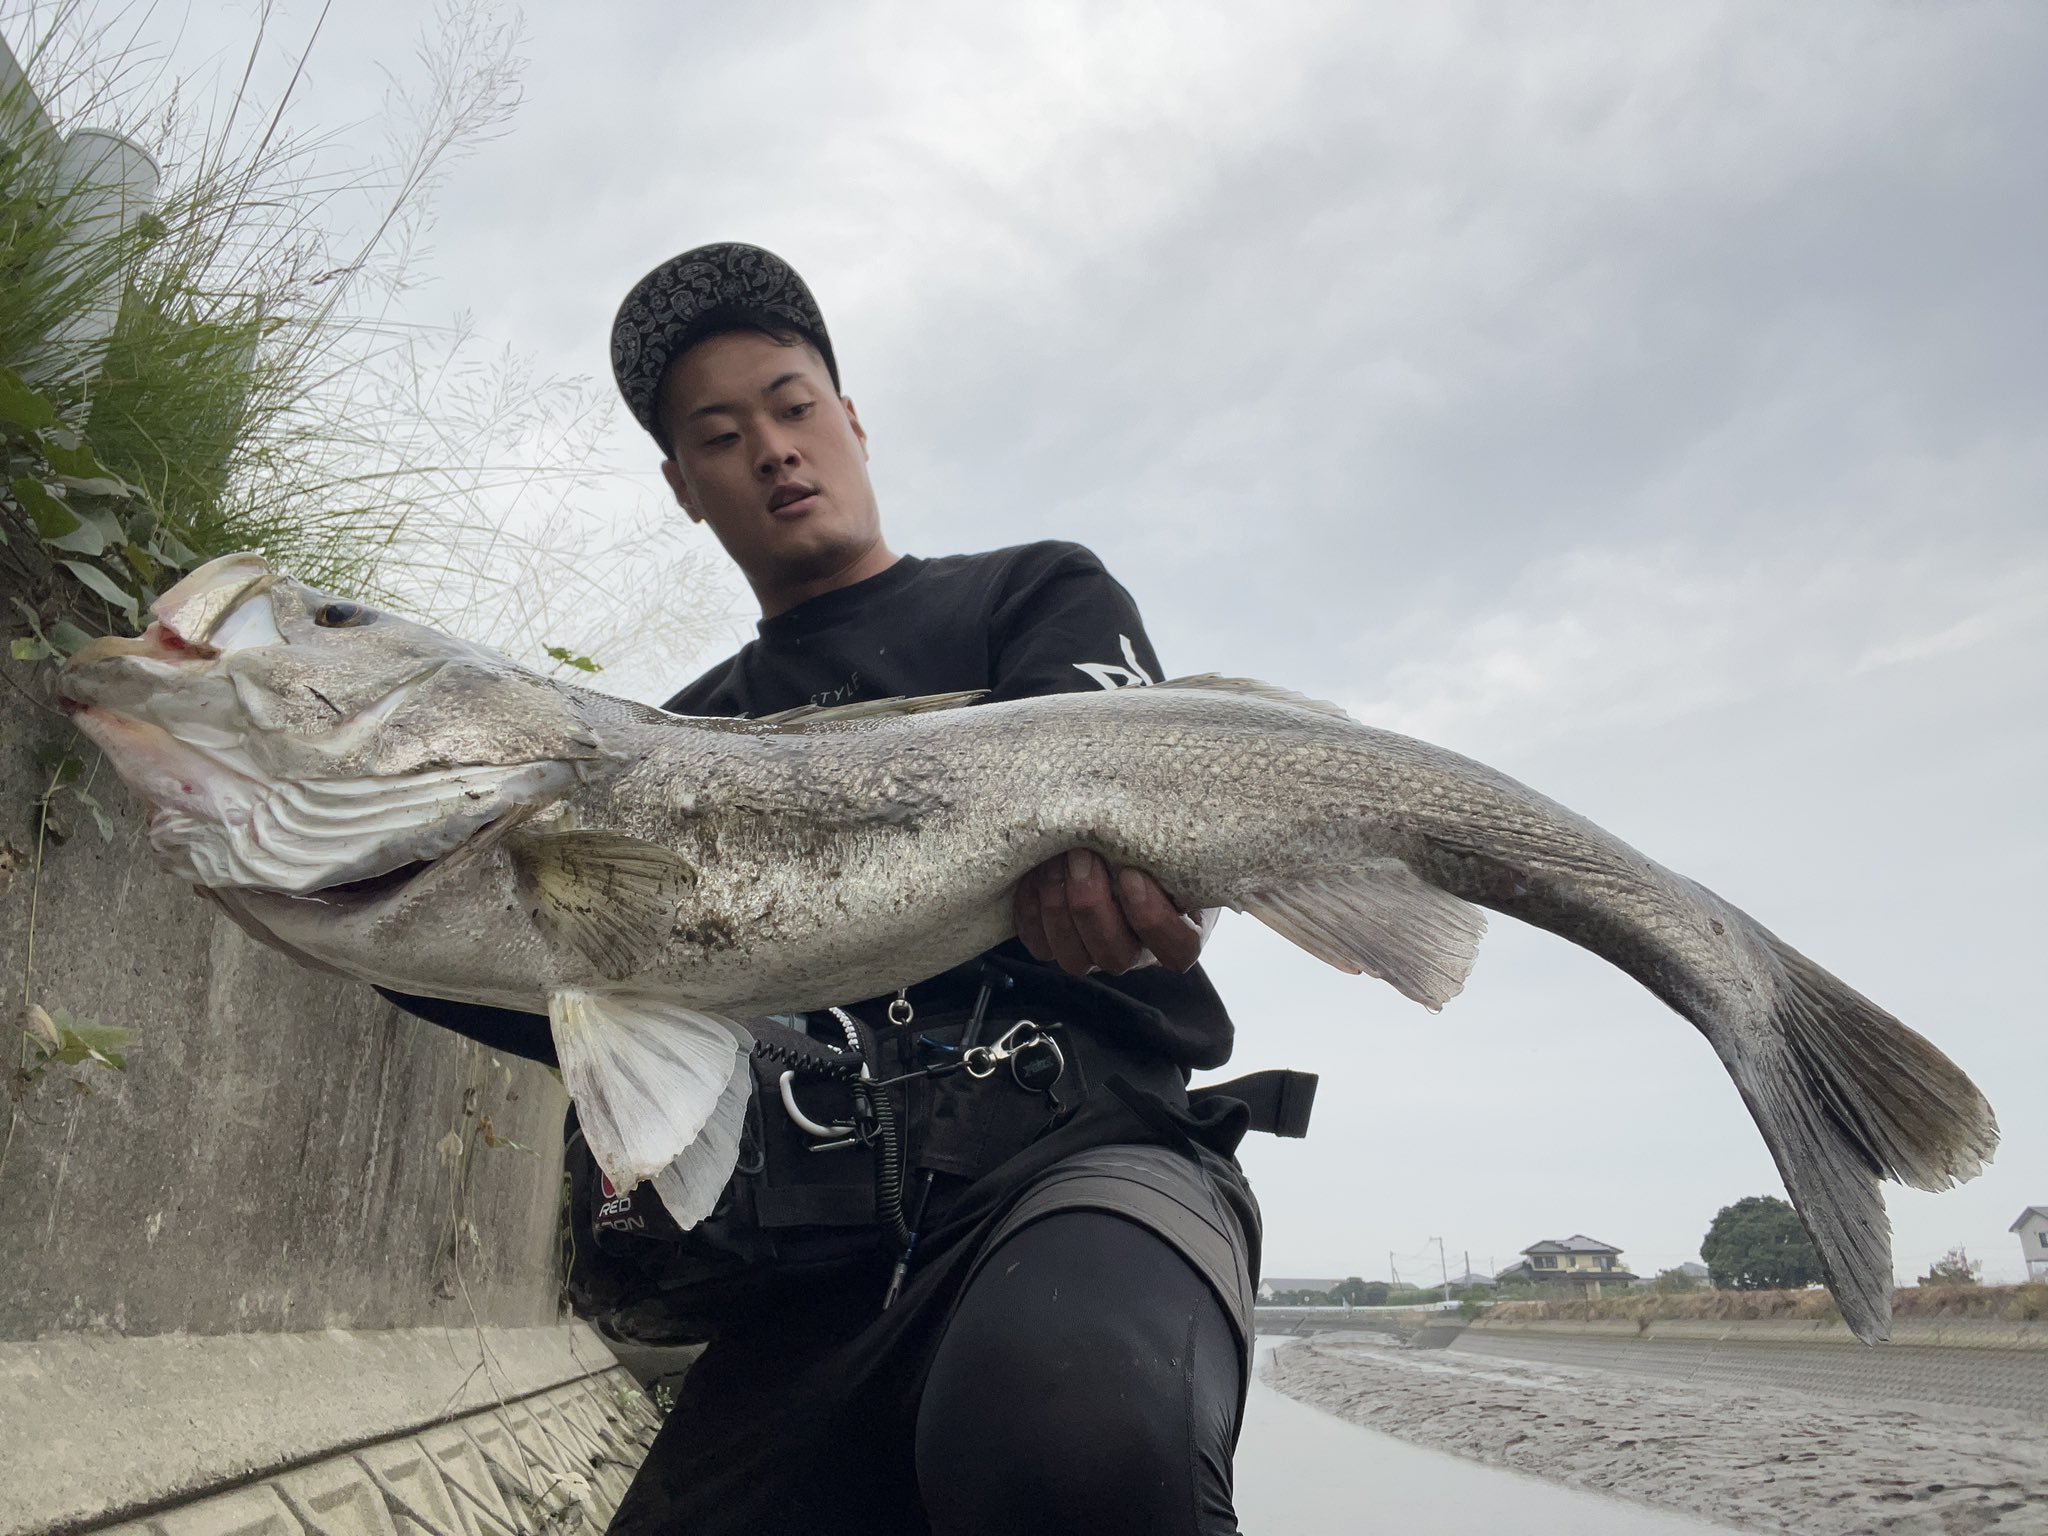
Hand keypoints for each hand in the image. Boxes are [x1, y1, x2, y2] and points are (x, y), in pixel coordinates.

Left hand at [1014, 850, 1203, 976]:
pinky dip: (1032, 912)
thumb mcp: (1175, 842)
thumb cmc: (1157, 844)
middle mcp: (1137, 951)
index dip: (1153, 919)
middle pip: (1116, 956)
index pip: (1178, 948)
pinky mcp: (1058, 947)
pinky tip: (1034, 874)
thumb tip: (1160, 805)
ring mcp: (1094, 954)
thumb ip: (1170, 839)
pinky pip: (1040, 945)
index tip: (1131, 874)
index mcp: (1180, 932)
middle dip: (1091, 905)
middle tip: (1082, 856)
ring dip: (1059, 907)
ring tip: (1055, 860)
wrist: (1121, 845)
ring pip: (1074, 958)